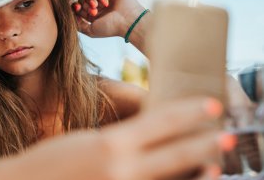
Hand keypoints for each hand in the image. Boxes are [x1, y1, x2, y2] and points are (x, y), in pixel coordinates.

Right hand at [14, 96, 232, 179]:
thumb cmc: (49, 161)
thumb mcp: (85, 140)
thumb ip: (119, 139)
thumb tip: (147, 134)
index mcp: (111, 145)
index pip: (162, 121)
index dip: (190, 111)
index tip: (210, 104)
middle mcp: (123, 170)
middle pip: (177, 154)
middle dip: (206, 143)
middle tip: (228, 136)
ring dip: (197, 173)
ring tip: (215, 166)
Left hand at [72, 0, 145, 38]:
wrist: (128, 22)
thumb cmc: (111, 28)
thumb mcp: (91, 31)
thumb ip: (79, 25)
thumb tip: (71, 16)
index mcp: (92, 16)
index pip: (78, 7)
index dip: (75, 7)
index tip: (77, 8)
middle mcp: (97, 6)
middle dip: (84, 5)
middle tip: (93, 11)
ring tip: (96, 6)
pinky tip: (106, 2)